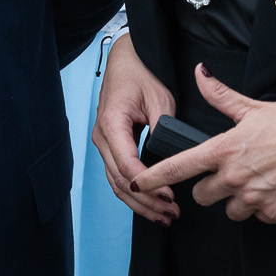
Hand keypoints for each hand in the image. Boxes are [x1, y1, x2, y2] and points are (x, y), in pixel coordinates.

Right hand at [91, 33, 177, 224]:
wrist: (127, 59)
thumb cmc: (143, 73)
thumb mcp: (160, 98)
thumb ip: (164, 129)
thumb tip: (173, 159)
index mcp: (112, 123)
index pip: (126, 164)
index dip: (147, 185)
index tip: (168, 195)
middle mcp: (102, 136)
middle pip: (119, 181)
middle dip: (145, 201)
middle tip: (171, 214)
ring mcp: (103, 143)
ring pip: (116, 184)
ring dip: (139, 203)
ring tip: (164, 217)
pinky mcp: (110, 146)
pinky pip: (117, 176)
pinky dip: (133, 193)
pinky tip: (150, 204)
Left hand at [132, 66, 275, 224]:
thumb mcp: (254, 107)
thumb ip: (220, 96)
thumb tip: (199, 74)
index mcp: (225, 150)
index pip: (179, 168)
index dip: (154, 178)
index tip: (139, 184)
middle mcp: (235, 177)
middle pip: (202, 196)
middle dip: (211, 186)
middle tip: (231, 172)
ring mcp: (255, 198)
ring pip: (229, 210)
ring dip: (237, 200)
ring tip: (257, 180)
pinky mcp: (274, 213)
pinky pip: (257, 217)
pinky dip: (263, 207)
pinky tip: (275, 188)